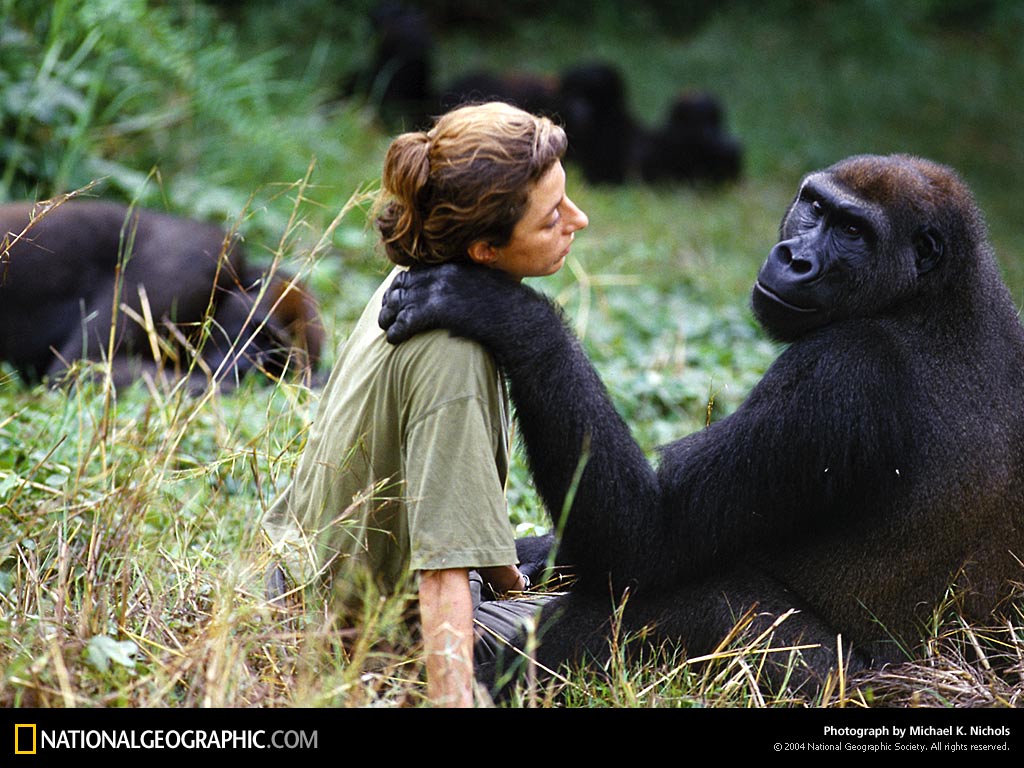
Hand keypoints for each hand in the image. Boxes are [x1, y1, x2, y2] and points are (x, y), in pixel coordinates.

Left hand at [378, 262, 520, 344]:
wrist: (522, 323)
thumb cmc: (510, 310)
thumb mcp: (488, 286)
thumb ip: (470, 284)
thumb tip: (461, 293)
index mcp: (455, 266)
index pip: (416, 270)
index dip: (402, 285)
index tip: (396, 297)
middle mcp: (445, 274)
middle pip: (403, 284)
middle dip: (391, 301)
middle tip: (385, 316)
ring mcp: (441, 290)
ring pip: (401, 301)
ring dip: (390, 317)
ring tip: (387, 329)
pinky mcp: (440, 310)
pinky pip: (408, 319)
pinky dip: (398, 330)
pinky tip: (394, 339)